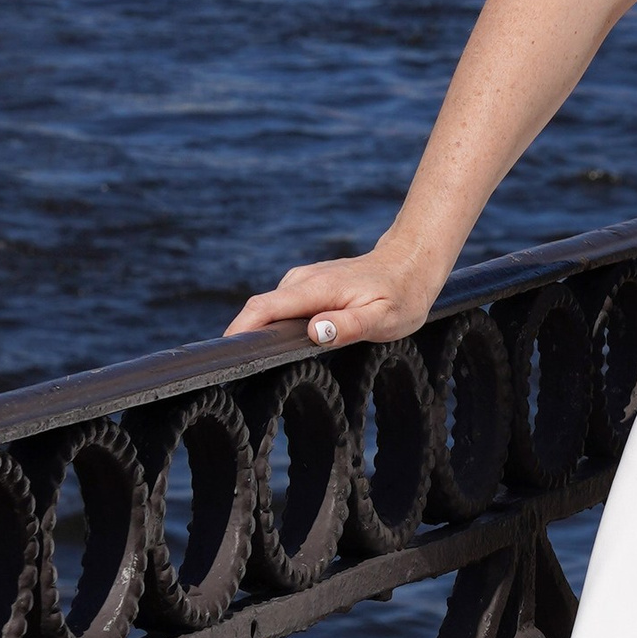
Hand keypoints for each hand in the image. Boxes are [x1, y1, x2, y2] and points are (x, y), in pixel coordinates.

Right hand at [226, 237, 440, 347]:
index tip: (225, 356)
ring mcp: (302, 281)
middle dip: (242, 337)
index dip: (240, 331)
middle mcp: (302, 280)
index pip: (264, 308)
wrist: (411, 263)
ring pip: (270, 309)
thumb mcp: (384, 318)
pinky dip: (274, 326)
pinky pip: (281, 307)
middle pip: (259, 309)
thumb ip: (349, 326)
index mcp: (316, 288)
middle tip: (235, 374)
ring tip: (254, 366)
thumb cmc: (401, 295)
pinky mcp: (306, 285)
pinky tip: (278, 347)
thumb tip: (314, 332)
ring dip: (259, 334)